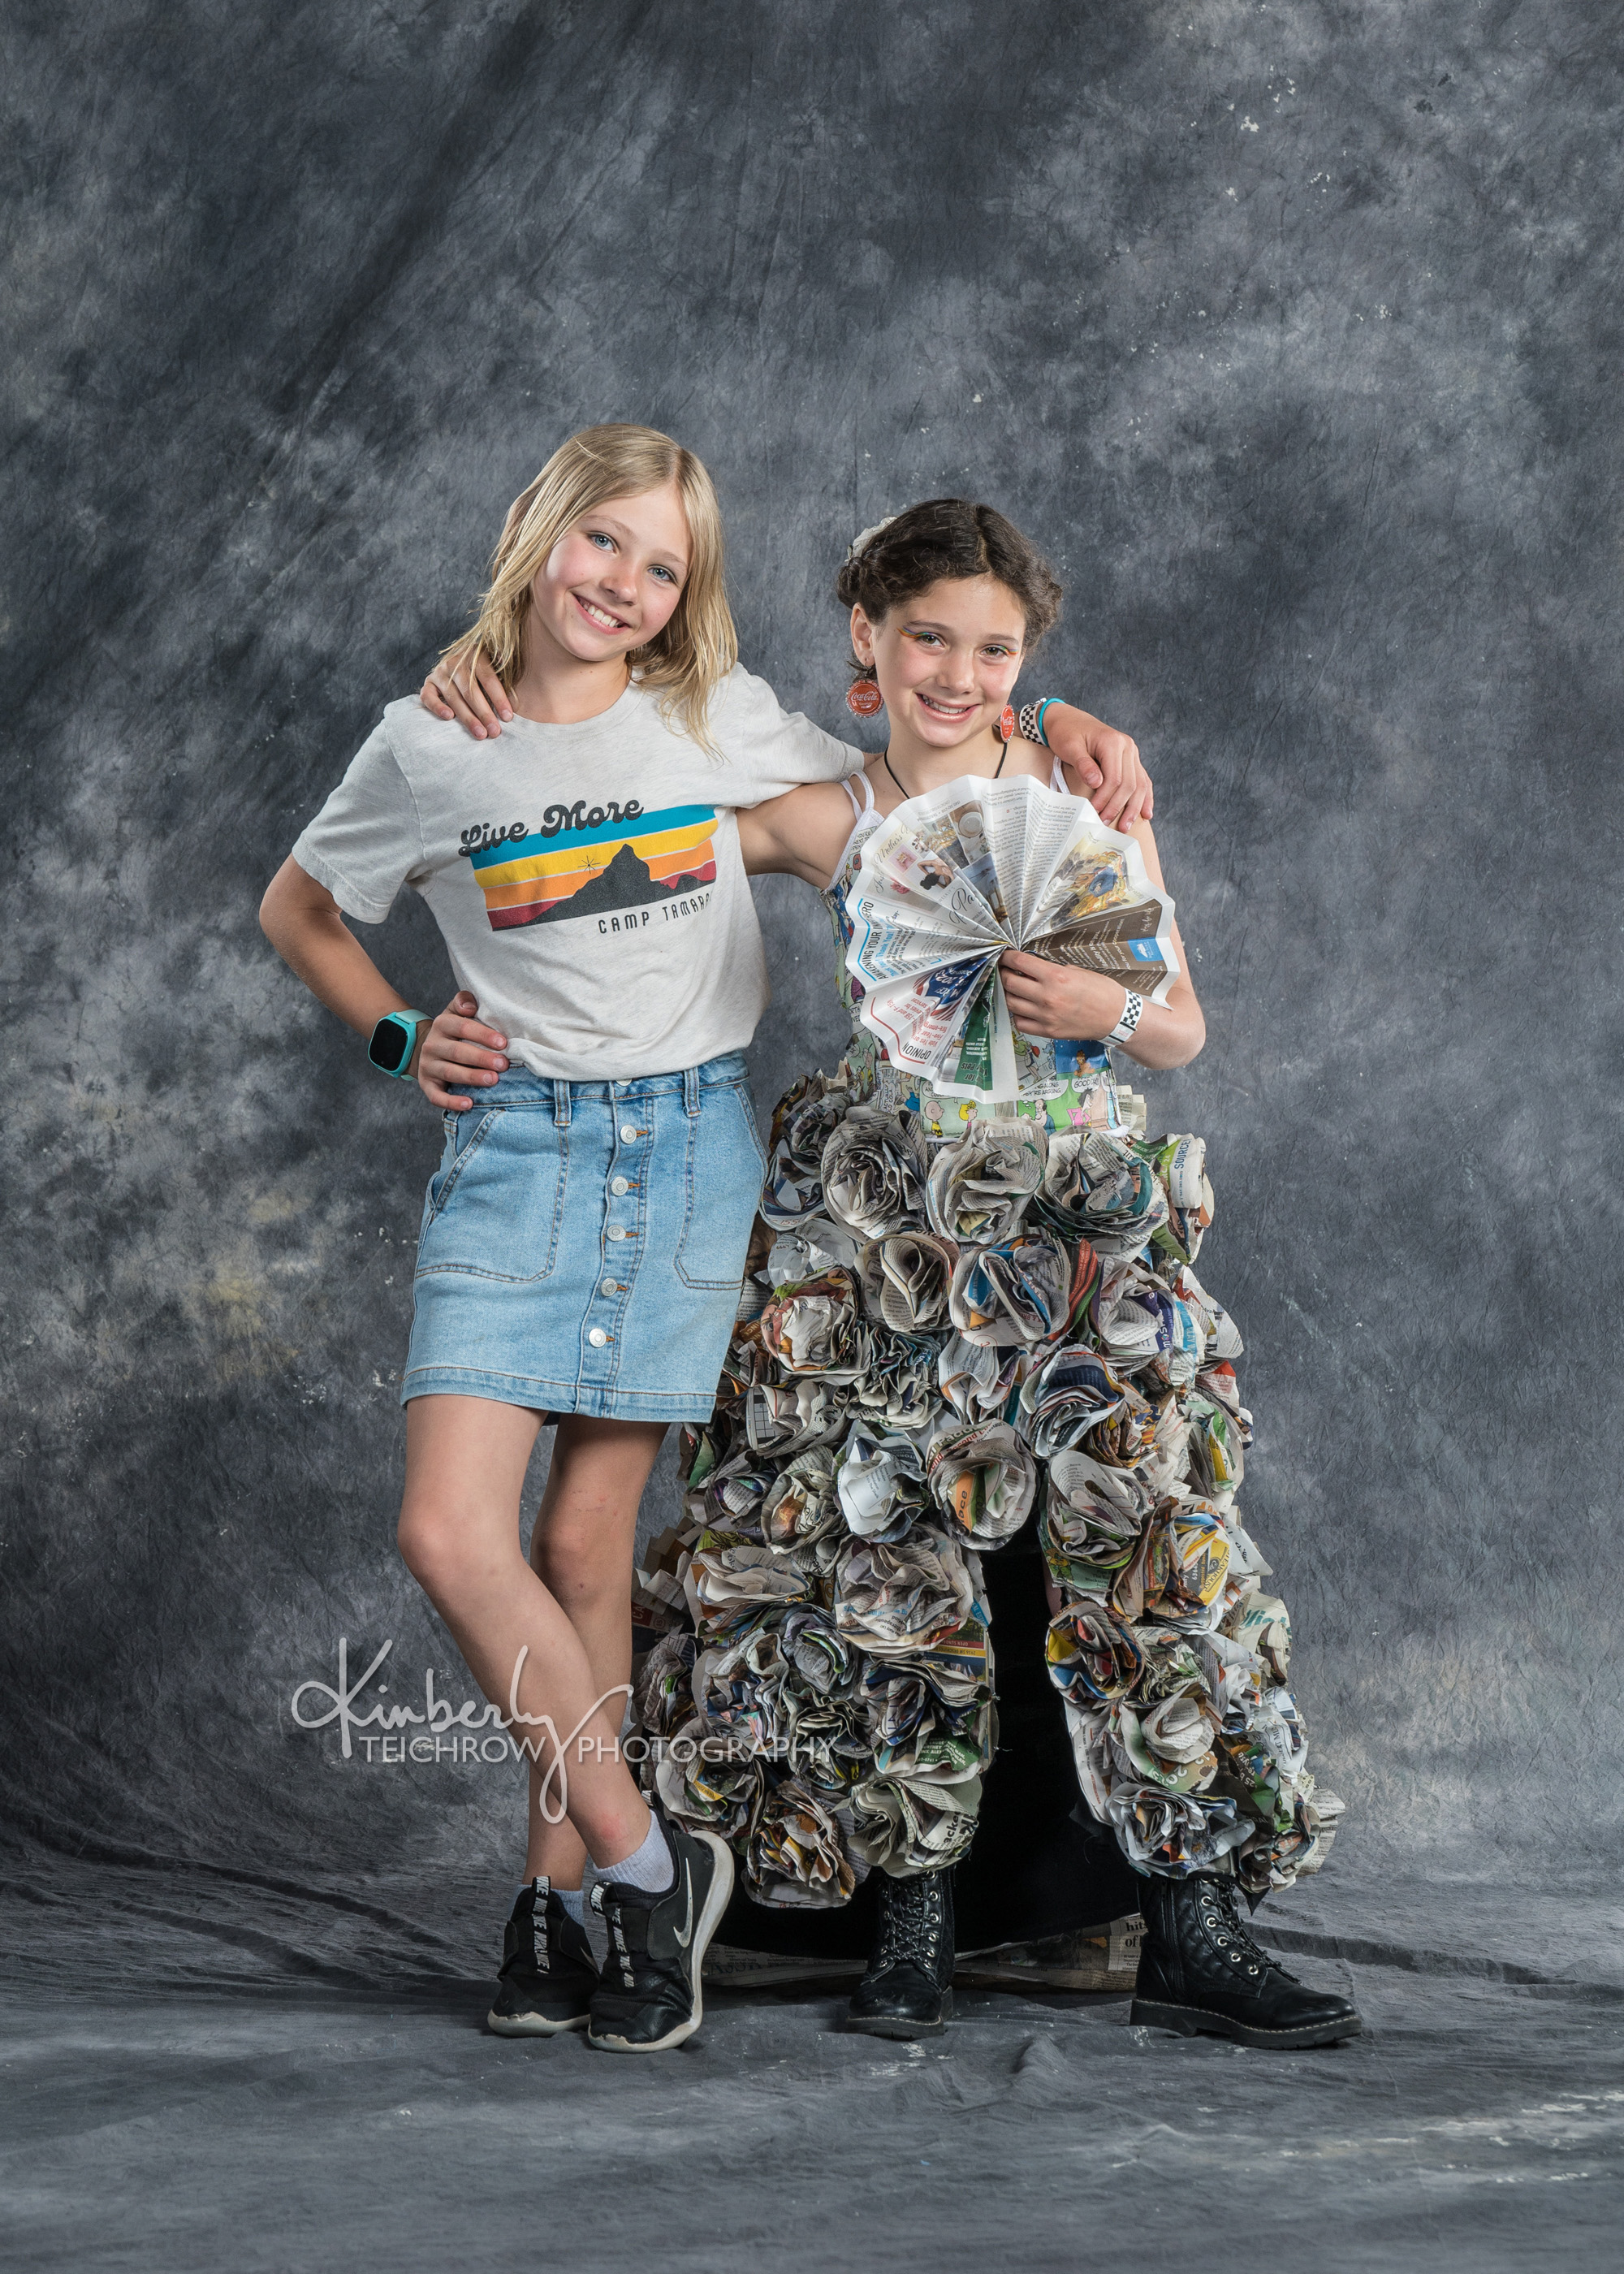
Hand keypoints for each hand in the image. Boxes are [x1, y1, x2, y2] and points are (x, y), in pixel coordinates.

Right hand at [414, 990, 509, 1108]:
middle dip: (482, 1058)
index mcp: (442, 1024)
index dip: (483, 1035)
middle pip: (458, 1052)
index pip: (462, 1027)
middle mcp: (433, 1045)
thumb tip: (472, 1006)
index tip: (503, 1042)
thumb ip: (464, 1002)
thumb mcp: (456, 1012)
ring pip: (450, 1072)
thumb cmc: (454, 1031)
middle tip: (504, 1065)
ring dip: (472, 1077)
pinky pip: (436, 1096)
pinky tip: (469, 1104)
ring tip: (492, 1080)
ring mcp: (428, 1066)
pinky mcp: (427, 1085)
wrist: (429, 1049)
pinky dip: (452, 1102)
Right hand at [419, 651, 514, 739]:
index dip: (498, 698)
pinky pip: (428, 697)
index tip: (508, 717)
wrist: (460, 664)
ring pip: (454, 697)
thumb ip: (504, 671)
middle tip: (495, 732)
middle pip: (470, 690)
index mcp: (475, 654)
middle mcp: (455, 662)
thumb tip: (509, 673)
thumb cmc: (486, 671)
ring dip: (467, 718)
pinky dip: (437, 707)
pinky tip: (449, 717)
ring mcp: (440, 673)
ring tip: (480, 734)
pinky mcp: (428, 684)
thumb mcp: (497, 665)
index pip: (488, 678)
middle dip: (484, 713)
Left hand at [997, 951, 1125, 1041]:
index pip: (1020, 963)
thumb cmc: (1102, 992)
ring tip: (1015, 989)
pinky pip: (1021, 1023)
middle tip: (1006, 971)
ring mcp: (1046, 1016)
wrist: (1116, 1017)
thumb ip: (1053, 970)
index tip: (1005, 956)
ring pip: (1012, 1003)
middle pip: (1010, 983)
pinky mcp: (1048, 1031)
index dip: (1008, 957)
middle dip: (1005, 974)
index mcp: (1056, 977)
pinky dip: (1018, 1014)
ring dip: (1009, 994)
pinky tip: (1024, 1008)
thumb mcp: (1078, 971)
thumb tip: (1034, 969)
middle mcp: (1048, 996)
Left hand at [1045, 709, 1153, 828]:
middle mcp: (1127, 746)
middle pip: (1129, 783)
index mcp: (1113, 742)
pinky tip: (1145, 813)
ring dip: (1134, 807)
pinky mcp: (1131, 759)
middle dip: (1118, 807)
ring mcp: (1131, 752)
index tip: (1095, 813)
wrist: (1068, 719)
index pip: (1115, 778)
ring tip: (1126, 827)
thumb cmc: (1065, 733)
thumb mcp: (1069, 747)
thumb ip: (1083, 765)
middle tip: (1106, 823)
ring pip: (1140, 784)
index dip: (1105, 799)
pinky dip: (1144, 797)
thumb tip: (1097, 783)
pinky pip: (1142, 779)